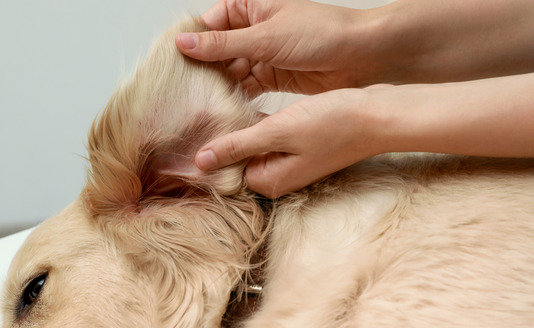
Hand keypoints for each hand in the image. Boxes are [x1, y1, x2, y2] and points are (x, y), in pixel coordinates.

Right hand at [176, 0, 375, 96]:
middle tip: (183, 94)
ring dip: (219, 88)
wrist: (361, 56)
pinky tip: (222, 110)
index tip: (172, 67)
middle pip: (216, 52)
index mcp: (249, 7)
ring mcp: (262, 54)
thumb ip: (222, 45)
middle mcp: (253, 29)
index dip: (191, 45)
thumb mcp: (265, 38)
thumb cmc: (321, 33)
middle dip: (203, 72)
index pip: (209, 25)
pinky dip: (236, 98)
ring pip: (230, 72)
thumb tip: (184, 43)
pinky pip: (246, 87)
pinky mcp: (272, 77)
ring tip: (200, 106)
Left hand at [195, 88, 378, 197]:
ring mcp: (292, 163)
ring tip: (226, 103)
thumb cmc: (335, 123)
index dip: (214, 148)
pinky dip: (262, 124)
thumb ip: (238, 146)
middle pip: (240, 160)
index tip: (197, 123)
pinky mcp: (302, 147)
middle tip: (209, 108)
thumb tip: (201, 162)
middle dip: (228, 137)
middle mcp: (280, 178)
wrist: (379, 115)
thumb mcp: (278, 132)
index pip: (227, 171)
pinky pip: (271, 138)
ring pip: (255, 147)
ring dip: (244, 128)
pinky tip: (256, 104)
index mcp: (271, 182)